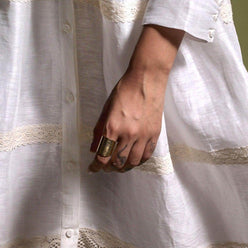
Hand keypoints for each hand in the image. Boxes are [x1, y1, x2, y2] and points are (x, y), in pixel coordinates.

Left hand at [88, 24, 183, 173]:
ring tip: (119, 165)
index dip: (96, 166)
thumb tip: (93, 148)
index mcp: (113, 126)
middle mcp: (128, 133)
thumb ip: (99, 130)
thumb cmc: (125, 90)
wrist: (146, 79)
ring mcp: (143, 135)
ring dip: (124, 167)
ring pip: (133, 162)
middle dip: (109, 167)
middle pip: (117, 161)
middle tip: (106, 166)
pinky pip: (146, 155)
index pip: (103, 155)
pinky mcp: (154, 134)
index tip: (93, 168)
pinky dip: (139, 161)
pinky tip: (134, 159)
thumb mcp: (106, 108)